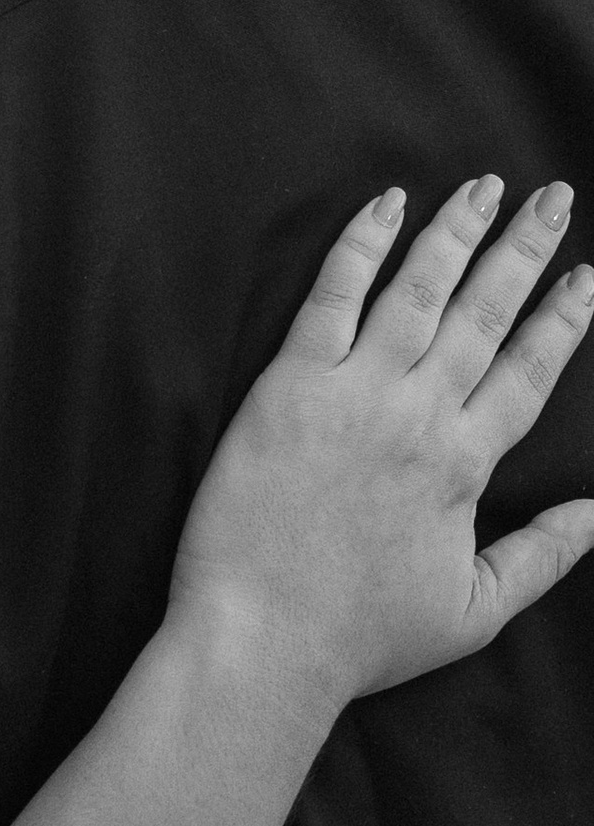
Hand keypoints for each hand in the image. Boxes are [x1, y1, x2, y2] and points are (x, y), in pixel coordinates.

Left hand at [168, 175, 593, 723]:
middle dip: (525, 249)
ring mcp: (355, 393)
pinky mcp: (289, 385)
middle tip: (553, 196)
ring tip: (486, 185)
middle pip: (485, 313)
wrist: (263, 641)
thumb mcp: (475, 611)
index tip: (589, 274)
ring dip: (456, 232)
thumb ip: (544, 555)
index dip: (564, 318)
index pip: (529, 371)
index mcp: (467, 464)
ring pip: (418, 291)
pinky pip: (331, 298)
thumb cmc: (362, 637)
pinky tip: (387, 205)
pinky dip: (361, 246)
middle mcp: (420, 415)